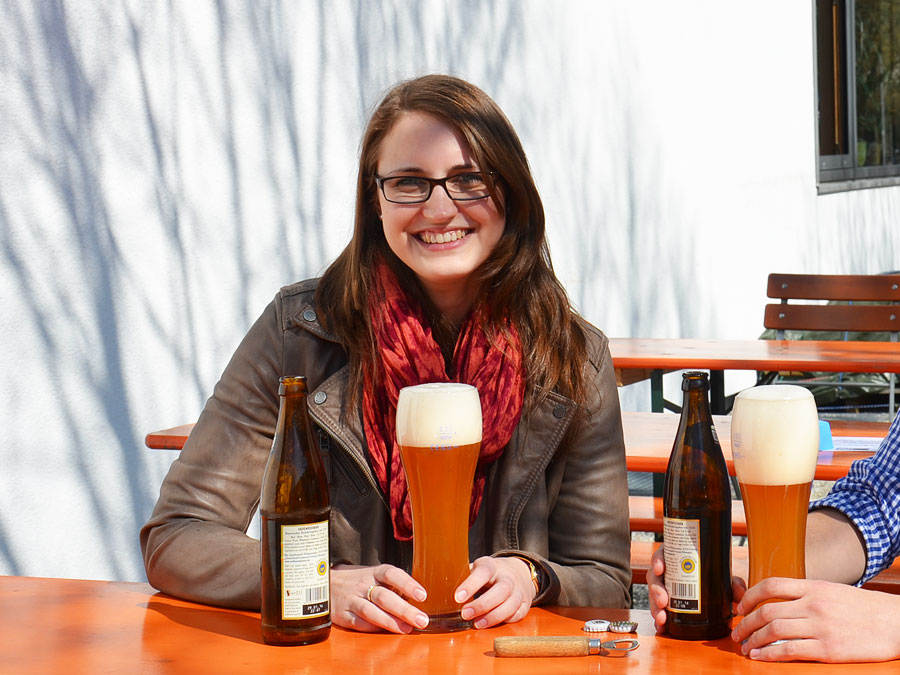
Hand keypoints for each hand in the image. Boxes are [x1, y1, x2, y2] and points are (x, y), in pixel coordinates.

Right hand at [330, 564, 428, 633]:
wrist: (325, 583)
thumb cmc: (358, 581)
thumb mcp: (375, 576)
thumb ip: (393, 586)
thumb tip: (416, 601)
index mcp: (374, 573)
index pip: (391, 574)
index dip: (407, 584)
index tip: (422, 595)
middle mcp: (363, 585)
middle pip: (384, 597)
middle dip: (404, 610)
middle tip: (421, 620)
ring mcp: (351, 600)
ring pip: (371, 611)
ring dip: (390, 622)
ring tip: (406, 629)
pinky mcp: (343, 614)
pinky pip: (358, 623)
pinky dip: (372, 628)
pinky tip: (384, 632)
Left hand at [453, 556, 535, 628]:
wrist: (518, 572)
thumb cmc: (489, 574)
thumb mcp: (477, 569)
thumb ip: (463, 576)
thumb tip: (437, 584)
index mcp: (492, 566)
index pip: (483, 572)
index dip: (471, 584)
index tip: (457, 597)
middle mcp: (508, 577)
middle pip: (501, 590)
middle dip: (483, 604)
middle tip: (465, 614)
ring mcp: (518, 591)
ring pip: (511, 604)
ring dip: (493, 617)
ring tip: (477, 624)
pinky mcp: (525, 604)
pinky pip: (518, 614)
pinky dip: (505, 621)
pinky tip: (492, 624)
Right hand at [647, 544, 746, 633]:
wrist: (717, 593)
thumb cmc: (714, 578)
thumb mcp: (724, 578)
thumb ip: (734, 583)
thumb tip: (739, 593)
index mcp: (676, 559)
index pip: (661, 556)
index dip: (657, 562)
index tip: (659, 569)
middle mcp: (667, 573)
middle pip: (654, 578)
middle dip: (656, 590)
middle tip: (663, 600)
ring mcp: (664, 589)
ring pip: (653, 596)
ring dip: (655, 607)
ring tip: (662, 618)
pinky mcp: (665, 605)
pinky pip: (658, 610)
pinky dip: (658, 619)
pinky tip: (661, 627)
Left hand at [732, 577, 899, 662]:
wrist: (896, 623)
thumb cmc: (864, 609)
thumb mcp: (833, 591)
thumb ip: (806, 595)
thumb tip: (779, 602)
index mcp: (814, 588)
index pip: (771, 585)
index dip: (749, 597)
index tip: (740, 608)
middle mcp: (814, 605)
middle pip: (767, 611)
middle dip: (746, 623)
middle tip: (737, 633)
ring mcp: (820, 627)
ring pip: (773, 631)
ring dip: (754, 640)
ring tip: (746, 647)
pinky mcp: (828, 650)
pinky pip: (790, 650)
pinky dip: (769, 654)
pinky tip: (760, 657)